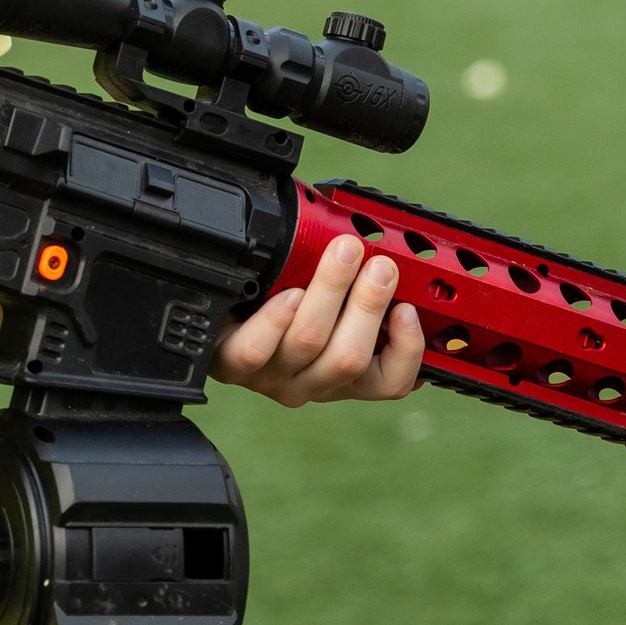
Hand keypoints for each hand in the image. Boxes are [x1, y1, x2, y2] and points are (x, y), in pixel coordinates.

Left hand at [210, 234, 422, 408]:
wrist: (217, 308)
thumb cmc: (276, 294)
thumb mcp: (328, 292)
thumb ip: (358, 280)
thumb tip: (388, 242)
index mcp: (343, 372)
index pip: (389, 381)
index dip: (408, 350)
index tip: (408, 309)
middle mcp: (310, 381)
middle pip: (349, 359)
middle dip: (369, 305)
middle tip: (379, 264)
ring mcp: (270, 376)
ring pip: (307, 342)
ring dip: (330, 292)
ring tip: (342, 254)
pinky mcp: (229, 365)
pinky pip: (256, 349)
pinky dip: (276, 319)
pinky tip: (288, 292)